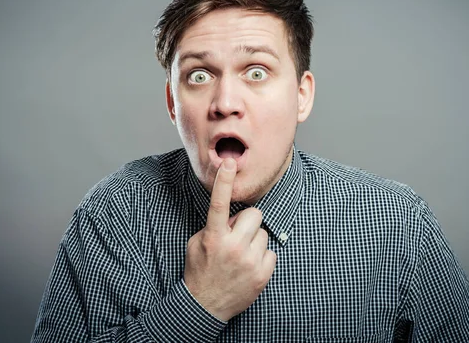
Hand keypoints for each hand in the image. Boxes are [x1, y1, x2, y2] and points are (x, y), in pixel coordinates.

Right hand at [183, 158, 276, 321]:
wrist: (205, 306)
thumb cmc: (200, 270)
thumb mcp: (197, 243)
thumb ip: (214, 226)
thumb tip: (232, 214)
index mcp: (213, 237)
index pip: (219, 203)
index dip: (224, 181)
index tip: (229, 162)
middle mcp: (233, 247)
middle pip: (254, 214)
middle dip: (247, 221)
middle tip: (237, 235)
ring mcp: (249, 261)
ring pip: (264, 233)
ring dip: (254, 240)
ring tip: (241, 255)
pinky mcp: (262, 273)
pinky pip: (271, 252)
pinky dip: (262, 257)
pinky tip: (249, 267)